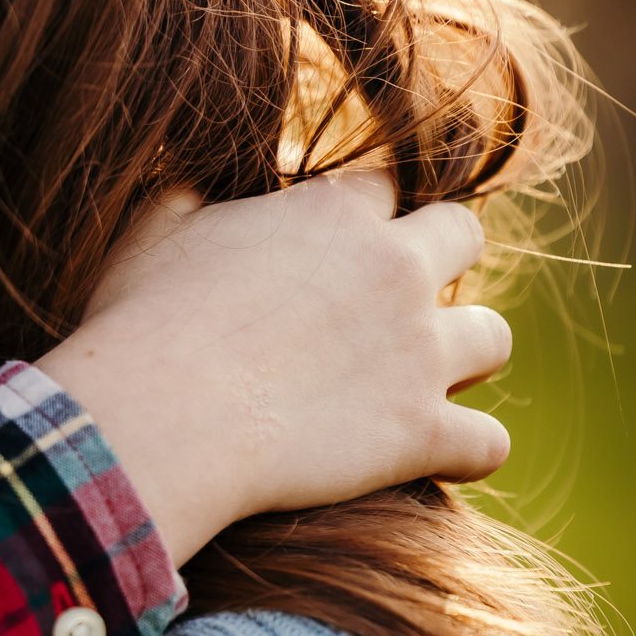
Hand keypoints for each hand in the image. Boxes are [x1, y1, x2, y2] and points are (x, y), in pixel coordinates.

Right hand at [34, 172, 510, 566]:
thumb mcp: (150, 233)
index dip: (357, 215)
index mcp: (332, 213)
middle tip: (385, 302)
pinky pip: (489, 442)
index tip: (326, 246)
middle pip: (463, 236)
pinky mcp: (422, 432)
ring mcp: (419, 353)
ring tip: (419, 377)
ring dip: (465, 353)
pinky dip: (466, 449)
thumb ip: (187, 195)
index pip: (380, 186)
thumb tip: (194, 179)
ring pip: (494, 336)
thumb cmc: (141, 321)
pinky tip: (431, 456)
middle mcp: (395, 270)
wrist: (160, 416)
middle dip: (436, 260)